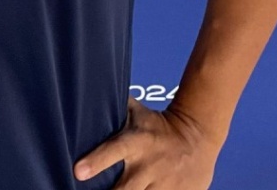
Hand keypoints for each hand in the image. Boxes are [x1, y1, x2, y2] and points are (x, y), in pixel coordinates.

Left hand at [74, 98, 220, 187]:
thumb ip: (112, 108)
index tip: (78, 172)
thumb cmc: (157, 124)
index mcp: (136, 141)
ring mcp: (164, 185)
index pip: (113, 150)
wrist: (197, 136)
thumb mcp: (135, 113)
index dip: (95, 162)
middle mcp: (148, 165)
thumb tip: (85, 96)